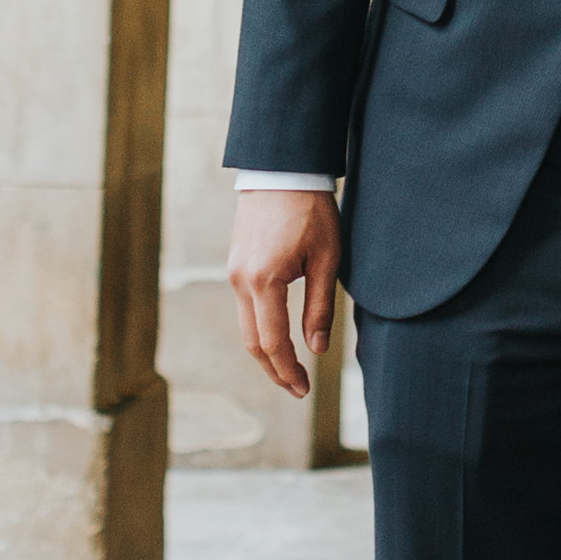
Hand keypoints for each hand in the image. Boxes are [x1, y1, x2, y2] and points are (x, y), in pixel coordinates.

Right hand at [229, 190, 338, 399]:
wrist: (281, 170)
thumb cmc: (311, 210)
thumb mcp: (327, 258)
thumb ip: (320, 306)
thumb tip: (316, 349)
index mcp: (264, 281)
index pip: (273, 342)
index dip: (289, 370)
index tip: (304, 389)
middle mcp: (240, 281)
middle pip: (252, 342)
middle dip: (275, 370)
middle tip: (298, 389)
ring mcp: (233, 273)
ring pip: (245, 327)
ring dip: (265, 353)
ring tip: (290, 370)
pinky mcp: (234, 265)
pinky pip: (244, 309)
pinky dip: (259, 330)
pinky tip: (278, 338)